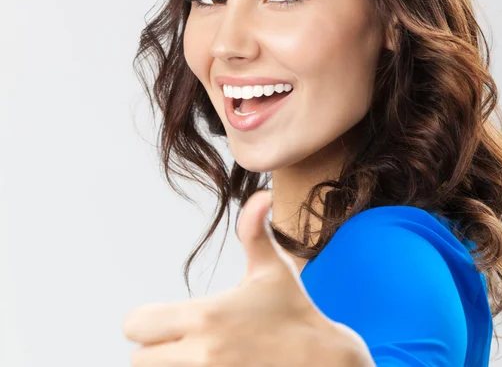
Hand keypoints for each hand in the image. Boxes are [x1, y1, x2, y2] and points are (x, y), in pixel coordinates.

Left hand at [123, 190, 374, 366]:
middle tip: (179, 341)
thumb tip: (260, 195)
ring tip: (191, 355)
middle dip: (154, 348)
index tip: (168, 320)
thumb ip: (255, 231)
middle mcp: (202, 353)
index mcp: (207, 316)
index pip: (136, 325)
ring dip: (168, 365)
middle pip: (138, 359)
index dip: (146, 321)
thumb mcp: (273, 269)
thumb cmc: (293, 311)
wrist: (322, 360)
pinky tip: (205, 365)